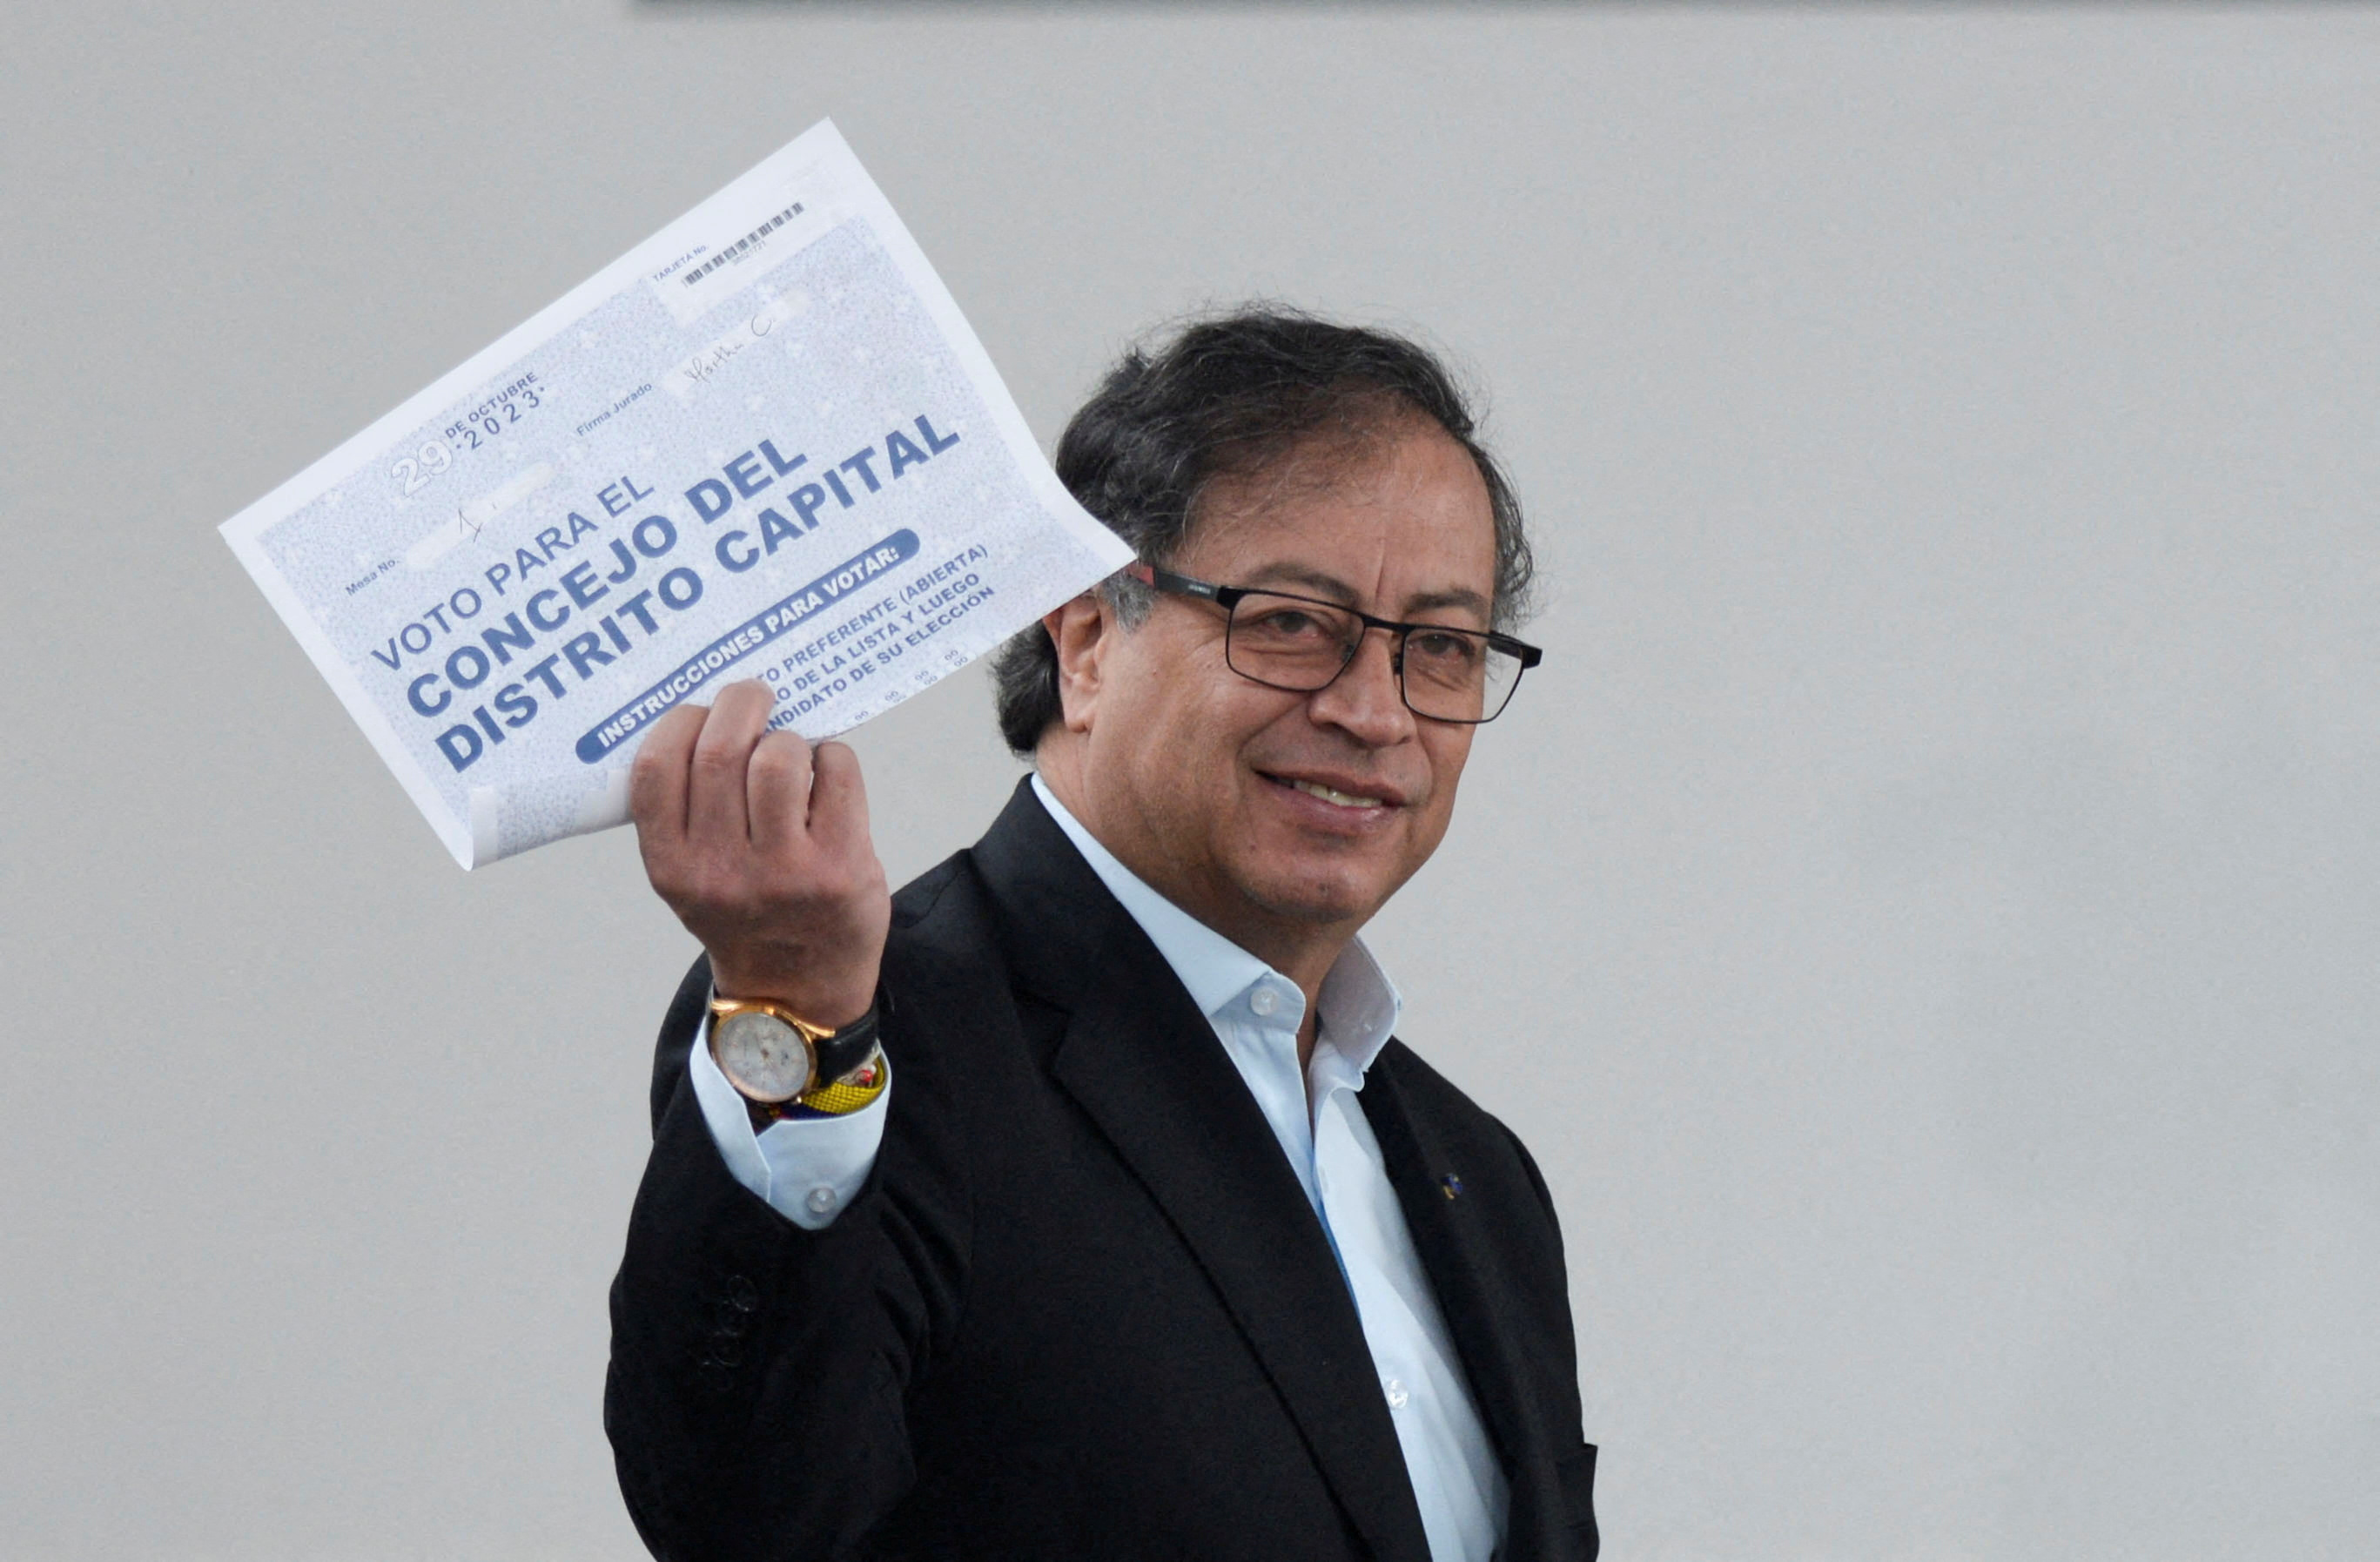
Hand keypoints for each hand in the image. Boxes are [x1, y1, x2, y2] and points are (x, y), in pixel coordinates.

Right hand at [630, 680, 888, 1027]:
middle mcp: (721, 871)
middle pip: (720, 751)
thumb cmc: (744, 912)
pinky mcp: (840, 869)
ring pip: (779, 758)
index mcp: (672, 866)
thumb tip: (710, 713)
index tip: (699, 712)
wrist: (797, 990)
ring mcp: (783, 872)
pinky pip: (837, 773)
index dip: (679, 722)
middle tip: (753, 694)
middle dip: (739, 703)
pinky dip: (833, 757)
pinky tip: (827, 776)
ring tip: (790, 749)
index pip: (656, 768)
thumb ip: (687, 810)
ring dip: (787, 736)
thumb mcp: (690, 876)